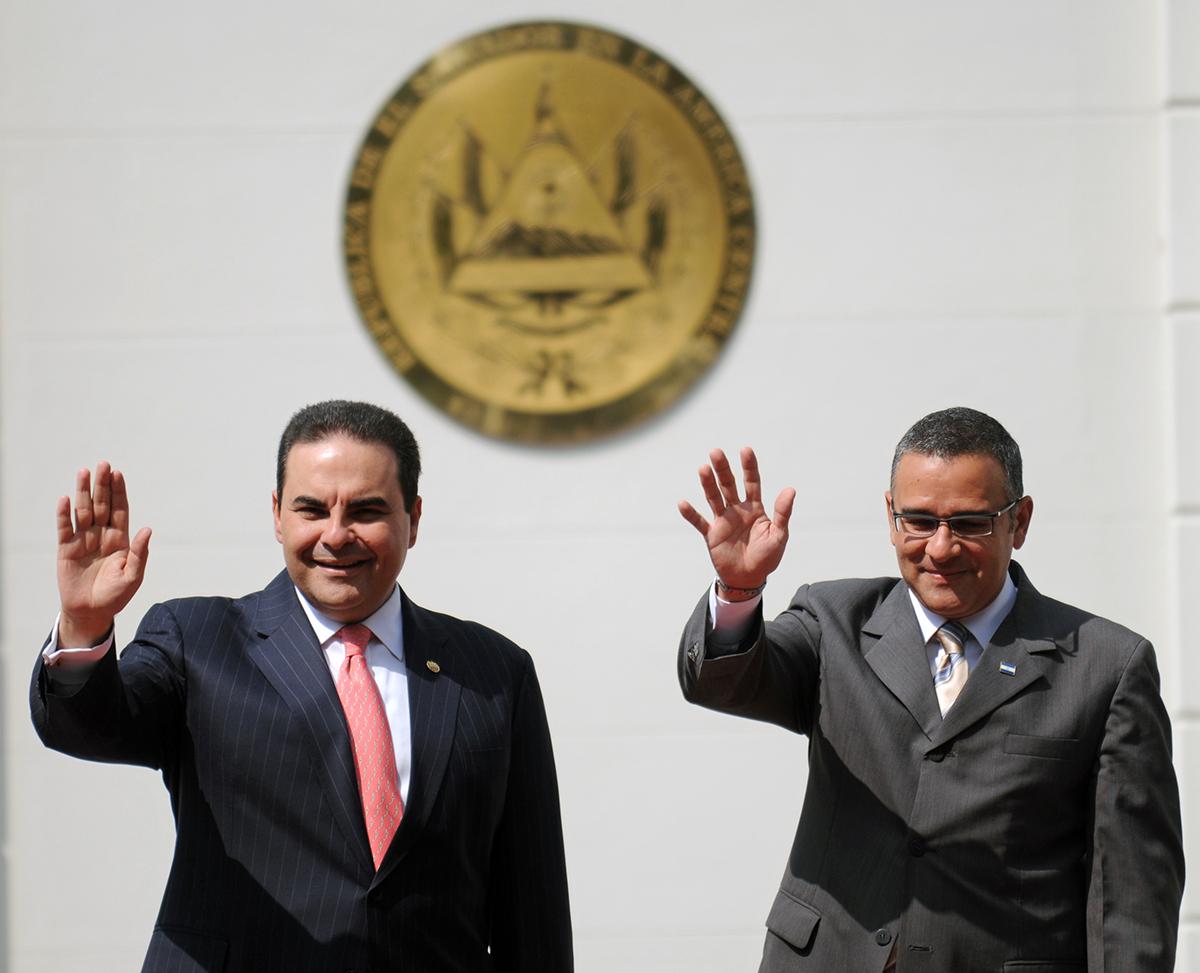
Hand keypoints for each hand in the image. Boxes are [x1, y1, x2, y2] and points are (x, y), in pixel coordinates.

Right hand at [56, 462, 150, 645]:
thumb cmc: (116, 595)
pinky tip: (66, 499)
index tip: (118, 474)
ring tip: (84, 472)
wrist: (91, 612)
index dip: (119, 492)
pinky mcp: (66, 549)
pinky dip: (64, 514)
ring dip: (83, 492)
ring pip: (83, 511)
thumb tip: (148, 529)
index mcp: (120, 539)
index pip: (119, 510)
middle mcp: (101, 535)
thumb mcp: (133, 576)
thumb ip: (140, 553)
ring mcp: (83, 540)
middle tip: (103, 464)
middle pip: (101, 505)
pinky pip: (65, 528)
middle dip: (102, 485)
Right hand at [678, 447, 794, 595]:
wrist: (749, 579)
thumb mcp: (779, 535)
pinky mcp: (711, 535)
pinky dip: (691, 514)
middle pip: (728, 485)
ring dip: (708, 484)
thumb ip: (782, 513)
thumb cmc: (767, 557)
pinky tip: (683, 503)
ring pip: (713, 498)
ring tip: (703, 468)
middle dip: (723, 469)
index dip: (749, 467)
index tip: (746, 450)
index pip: (752, 482)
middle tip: (716, 452)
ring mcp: (723, 521)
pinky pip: (699, 522)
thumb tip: (790, 489)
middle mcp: (737, 510)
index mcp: (755, 508)